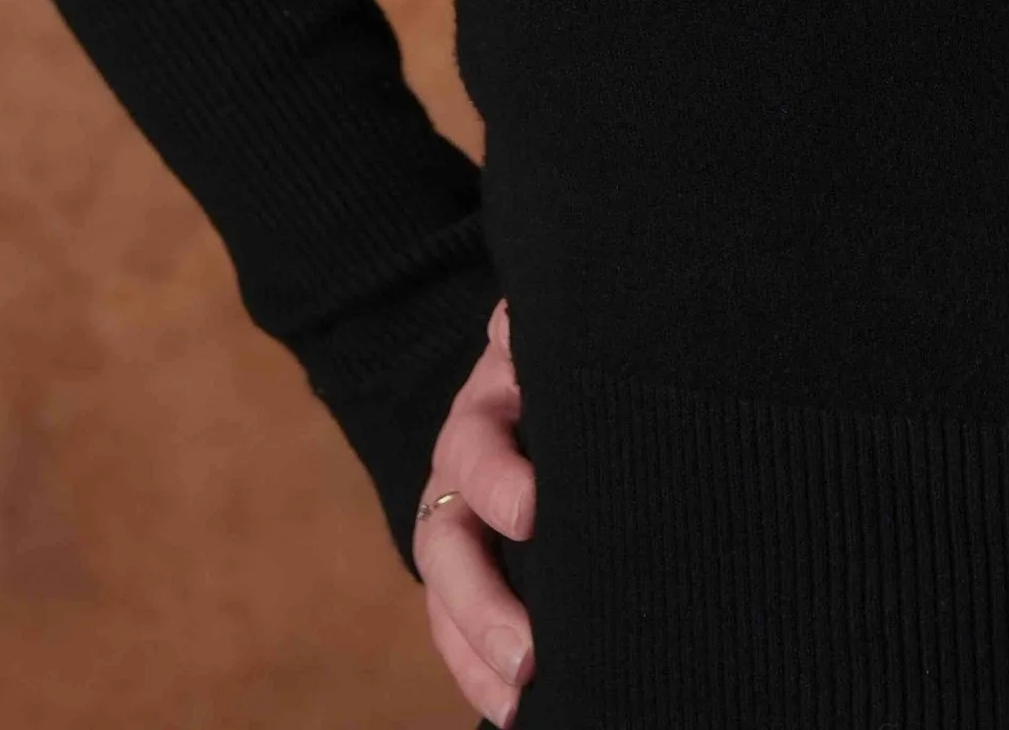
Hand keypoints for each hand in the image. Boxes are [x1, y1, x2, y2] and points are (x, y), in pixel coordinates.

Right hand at [414, 296, 536, 720]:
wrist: (539, 372)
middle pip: (449, 545)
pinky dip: (479, 674)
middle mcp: (459, 474)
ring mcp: (459, 526)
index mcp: (486, 412)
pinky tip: (514, 712)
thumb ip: (537, 330)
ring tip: (520, 697)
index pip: (478, 449)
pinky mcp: (470, 573)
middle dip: (484, 604)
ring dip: (478, 653)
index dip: (499, 481)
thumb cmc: (562, 361)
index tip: (534, 513)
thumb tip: (519, 317)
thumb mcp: (553, 339)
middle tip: (530, 653)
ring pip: (446, 600)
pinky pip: (458, 634)